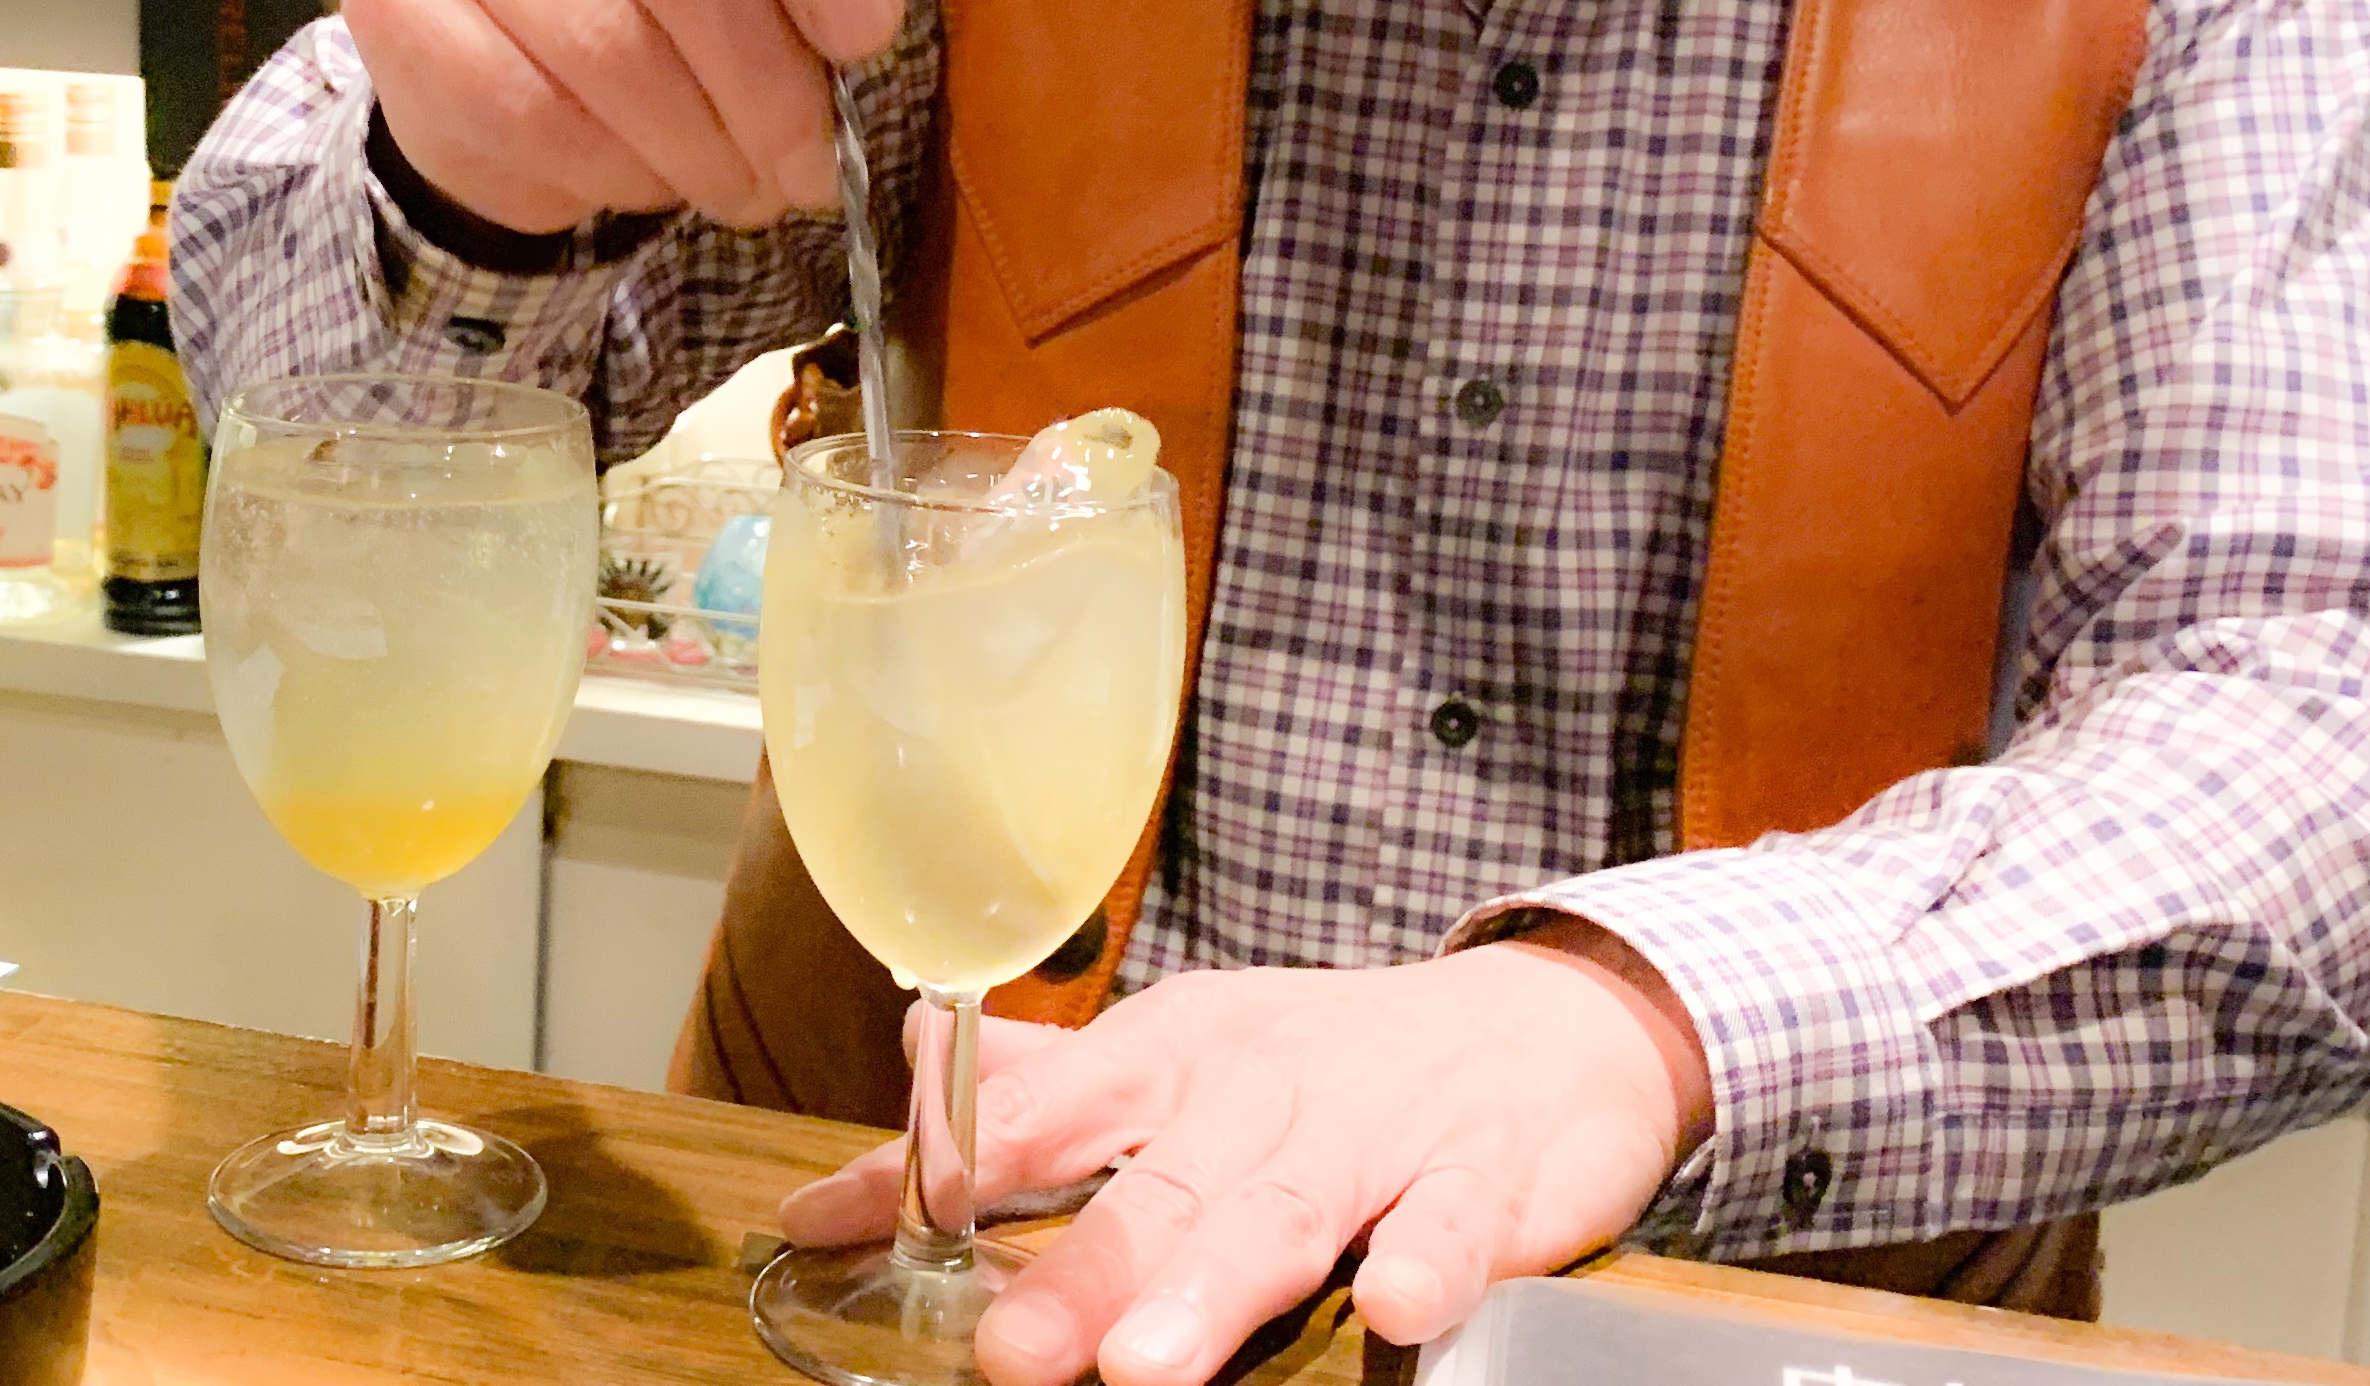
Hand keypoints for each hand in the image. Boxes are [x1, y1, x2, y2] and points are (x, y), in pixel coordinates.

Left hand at [780, 927, 1712, 1385]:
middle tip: (1007, 1351)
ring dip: (1209, 1288)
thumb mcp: (1187, 1046)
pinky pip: (1452, 1222)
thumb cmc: (1335, 1051)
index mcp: (1172, 1054)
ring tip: (1145, 1363)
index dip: (930, 1168)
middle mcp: (1256, 1090)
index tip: (826, 1223)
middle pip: (1155, 1188)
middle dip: (1078, 1272)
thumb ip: (1053, 1073)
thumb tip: (914, 1054)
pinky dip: (1426, 1260)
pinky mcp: (1483, 1176)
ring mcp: (1370, 1132)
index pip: (1031, 1113)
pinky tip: (1394, 1302)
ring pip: (1279, 1216)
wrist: (1543, 1019)